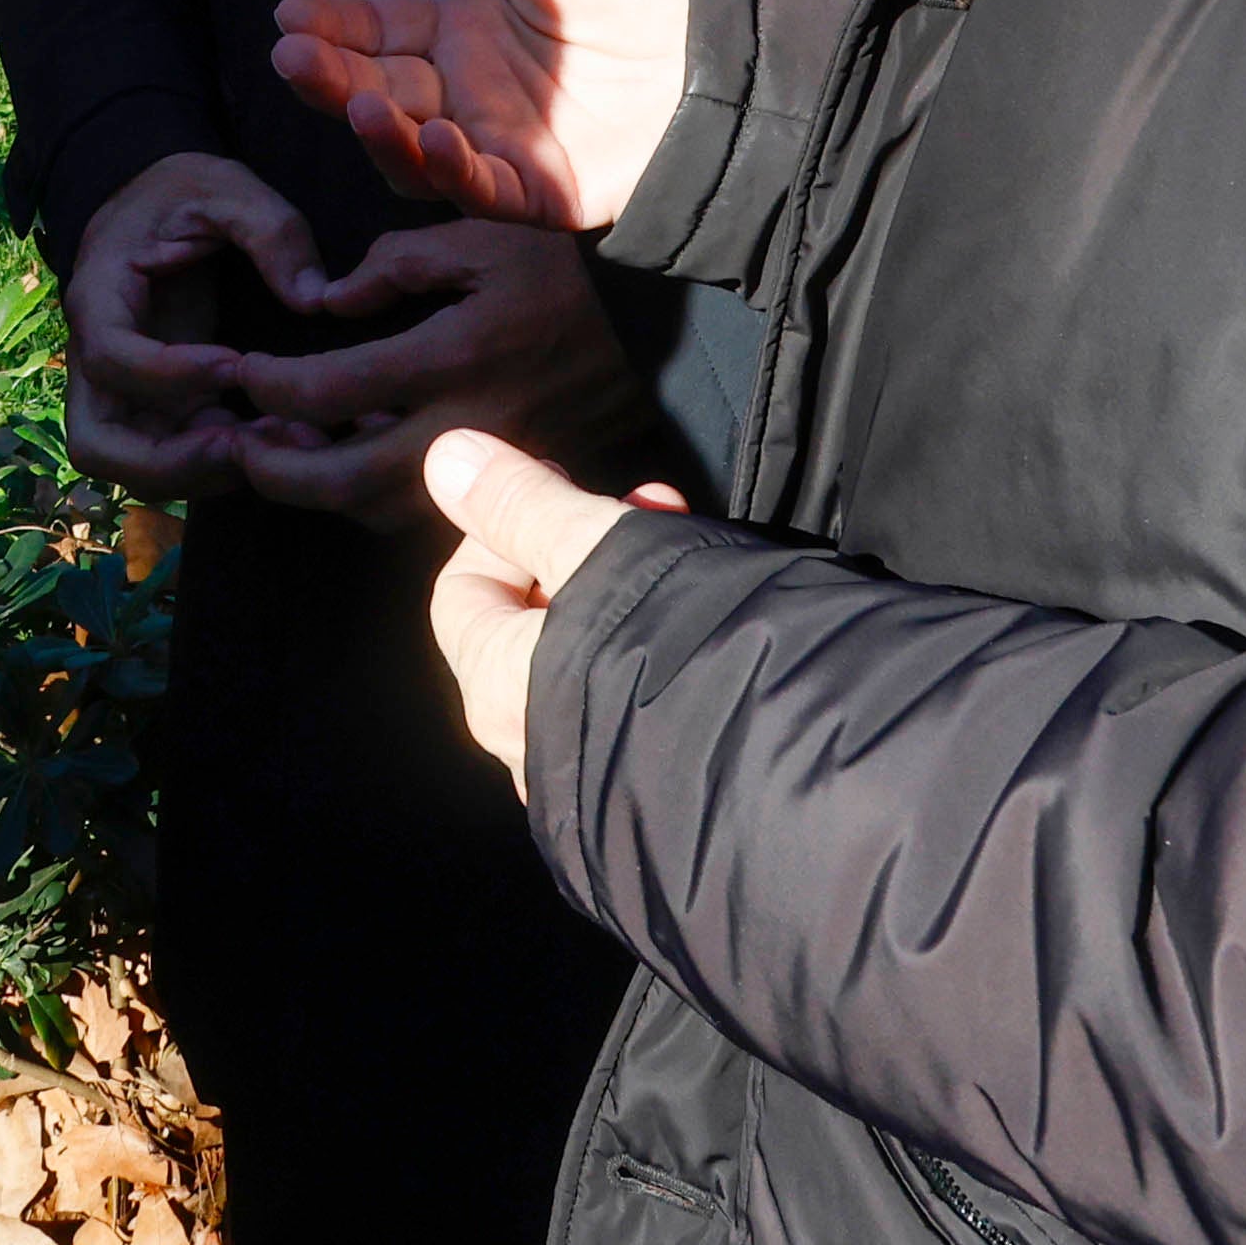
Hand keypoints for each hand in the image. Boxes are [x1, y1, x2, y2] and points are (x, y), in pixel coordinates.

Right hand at [61, 153, 327, 498]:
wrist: (151, 198)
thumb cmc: (181, 191)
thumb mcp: (226, 187)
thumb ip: (272, 231)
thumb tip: (315, 298)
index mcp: (100, 295)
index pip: (112, 359)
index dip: (169, 374)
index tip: (237, 366)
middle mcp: (97, 355)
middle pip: (98, 443)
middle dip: (170, 462)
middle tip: (247, 446)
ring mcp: (124, 389)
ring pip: (131, 465)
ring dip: (199, 472)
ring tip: (275, 446)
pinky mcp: (157, 403)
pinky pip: (172, 456)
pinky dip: (218, 464)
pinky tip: (280, 441)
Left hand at [217, 219, 654, 520]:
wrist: (656, 326)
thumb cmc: (560, 268)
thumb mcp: (478, 236)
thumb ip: (395, 263)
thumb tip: (329, 302)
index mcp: (452, 357)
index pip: (332, 392)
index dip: (269, 386)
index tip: (240, 371)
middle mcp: (467, 426)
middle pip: (348, 480)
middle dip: (276, 472)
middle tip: (234, 445)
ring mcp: (491, 467)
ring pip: (384, 509)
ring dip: (321, 492)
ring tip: (280, 454)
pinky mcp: (508, 483)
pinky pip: (425, 511)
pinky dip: (374, 494)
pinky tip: (349, 458)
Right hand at [267, 0, 689, 233]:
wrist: (731, 45)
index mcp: (465, 32)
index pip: (378, 31)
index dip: (330, 25)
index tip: (287, 14)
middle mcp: (468, 94)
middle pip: (379, 92)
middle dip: (329, 77)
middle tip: (291, 56)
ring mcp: (499, 146)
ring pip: (412, 151)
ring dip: (377, 130)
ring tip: (356, 100)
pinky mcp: (540, 190)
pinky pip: (480, 189)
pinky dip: (450, 172)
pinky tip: (431, 139)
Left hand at [425, 428, 679, 784]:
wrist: (800, 762)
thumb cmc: (685, 647)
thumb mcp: (598, 550)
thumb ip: (521, 504)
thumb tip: (445, 457)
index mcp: (497, 686)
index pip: (463, 591)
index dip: (505, 522)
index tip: (560, 478)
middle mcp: (529, 745)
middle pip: (528, 620)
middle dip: (583, 542)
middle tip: (650, 503)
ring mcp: (594, 774)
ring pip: (587, 654)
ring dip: (627, 587)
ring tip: (691, 545)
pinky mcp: (653, 787)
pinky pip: (632, 699)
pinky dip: (654, 647)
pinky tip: (708, 618)